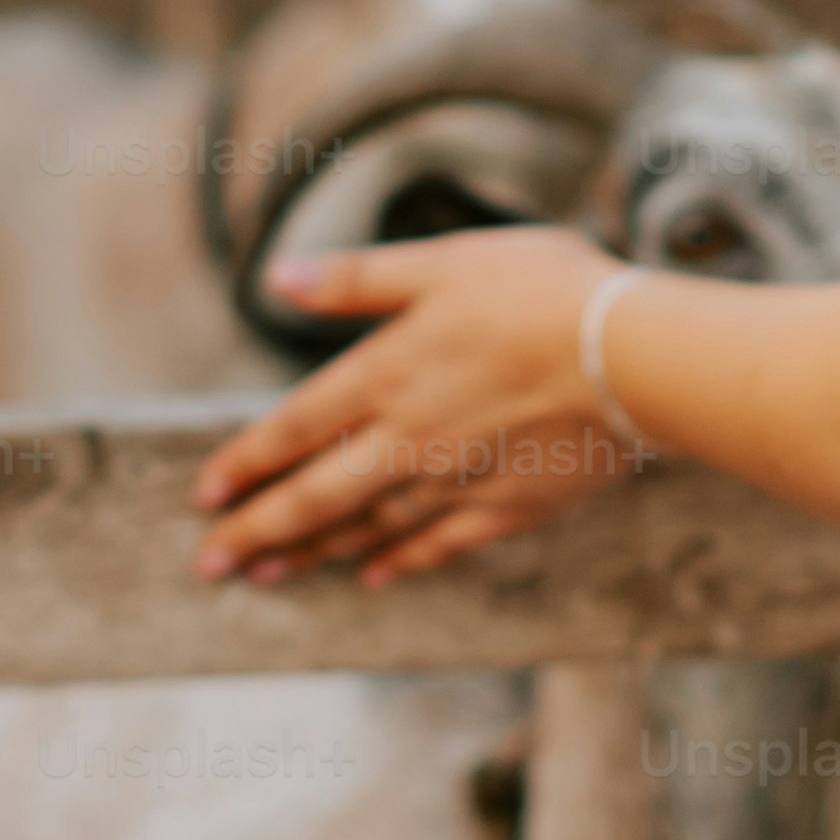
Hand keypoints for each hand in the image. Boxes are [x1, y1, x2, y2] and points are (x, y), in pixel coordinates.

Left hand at [192, 223, 639, 588]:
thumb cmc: (542, 290)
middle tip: (210, 563)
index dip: (246, 463)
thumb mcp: (442, 262)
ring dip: (313, 553)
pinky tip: (373, 577)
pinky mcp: (507, 507)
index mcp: (385, 374)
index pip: (294, 429)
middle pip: (315, 497)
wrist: (634, 355)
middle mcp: (408, 439)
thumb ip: (358, 280)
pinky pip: (438, 546)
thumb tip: (278, 278)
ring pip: (368, 527)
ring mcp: (456, 481)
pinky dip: (400, 562)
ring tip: (268, 575)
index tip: (205, 494)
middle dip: (258, 532)